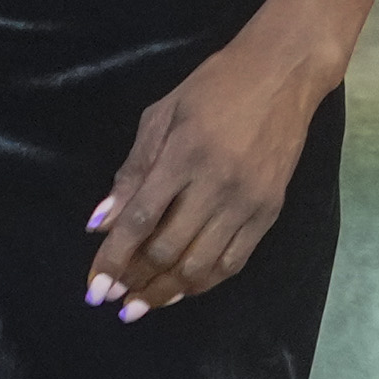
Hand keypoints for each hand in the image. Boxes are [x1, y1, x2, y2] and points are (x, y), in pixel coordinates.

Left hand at [84, 38, 324, 320]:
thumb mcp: (162, 114)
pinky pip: (233, 262)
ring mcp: (248, 202)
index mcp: (184, 154)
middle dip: (135, 282)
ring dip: (166, 292)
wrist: (284, 74)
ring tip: (141, 304)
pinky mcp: (270, 212)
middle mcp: (217, 184)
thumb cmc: (215, 86)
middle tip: (113, 298)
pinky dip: (204, 283)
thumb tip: (102, 222)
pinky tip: (181, 290)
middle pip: (168, 250)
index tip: (94, 289)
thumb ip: (133, 170)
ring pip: (201, 266)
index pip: (140, 221)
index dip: (113, 259)